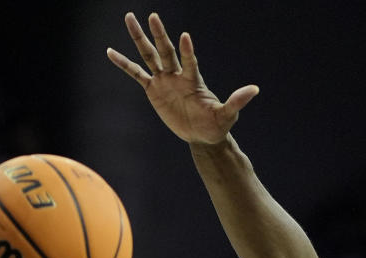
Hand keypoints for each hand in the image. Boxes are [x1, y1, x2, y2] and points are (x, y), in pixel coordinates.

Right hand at [106, 12, 258, 144]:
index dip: (188, 51)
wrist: (203, 135)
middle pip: (165, 51)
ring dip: (139, 38)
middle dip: (159, 34)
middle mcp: (177, 76)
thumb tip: (255, 90)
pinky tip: (110, 52)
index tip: (185, 36)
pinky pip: (136, 74)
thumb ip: (237, 101)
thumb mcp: (227, 114)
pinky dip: (124, 64)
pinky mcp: (153, 90)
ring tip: (129, 18)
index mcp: (193, 80)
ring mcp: (164, 80)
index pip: (190, 62)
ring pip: (149, 55)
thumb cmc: (216, 124)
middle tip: (151, 15)